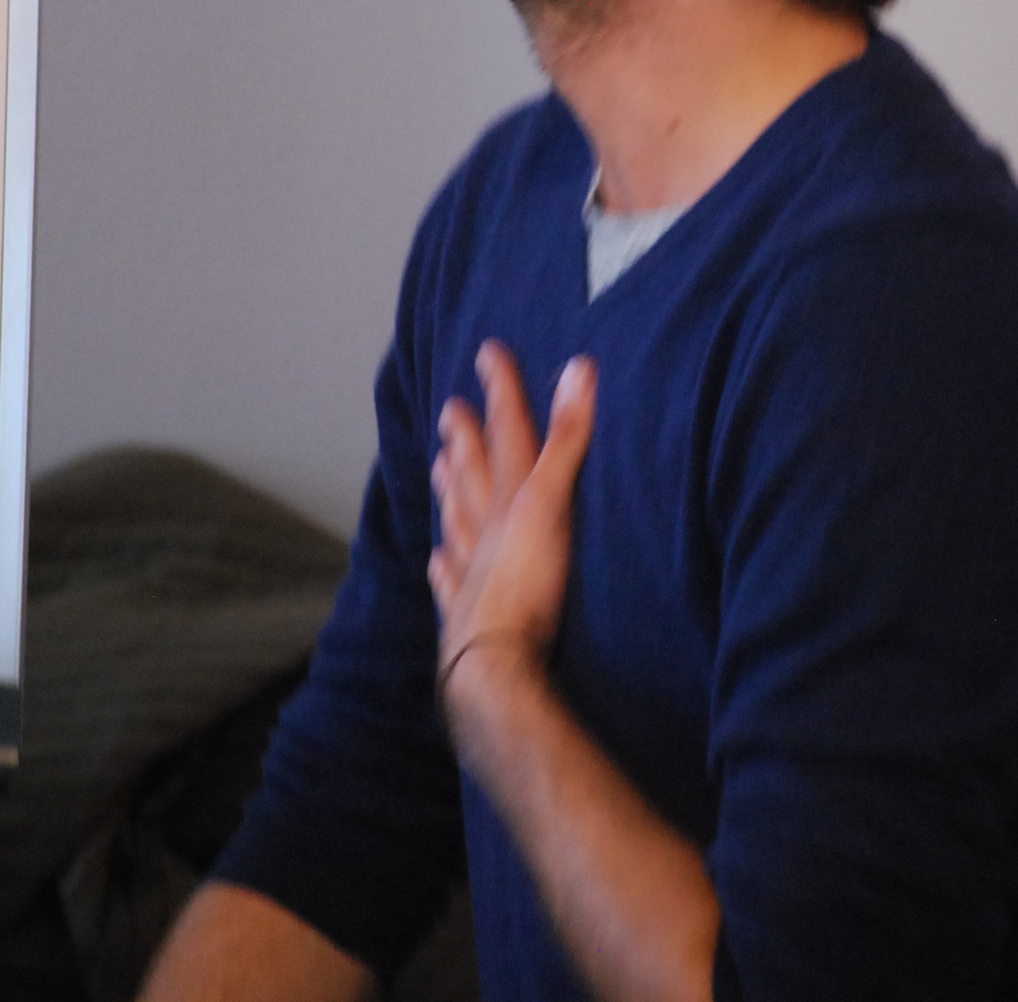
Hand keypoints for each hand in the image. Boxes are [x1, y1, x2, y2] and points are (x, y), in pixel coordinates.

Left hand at [428, 339, 595, 701]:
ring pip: (460, 521)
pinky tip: (437, 559)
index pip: (508, 432)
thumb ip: (567, 439)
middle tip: (449, 410)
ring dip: (452, 491)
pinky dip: (445, 566)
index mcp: (511, 499)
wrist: (492, 663)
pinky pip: (452, 581)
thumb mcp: (553, 503)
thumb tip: (579, 368)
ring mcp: (473, 571)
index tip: (488, 353)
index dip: (501, 391)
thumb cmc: (529, 582)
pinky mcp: (468, 613)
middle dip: (467, 439)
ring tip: (438, 467)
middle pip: (475, 474)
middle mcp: (486, 528)